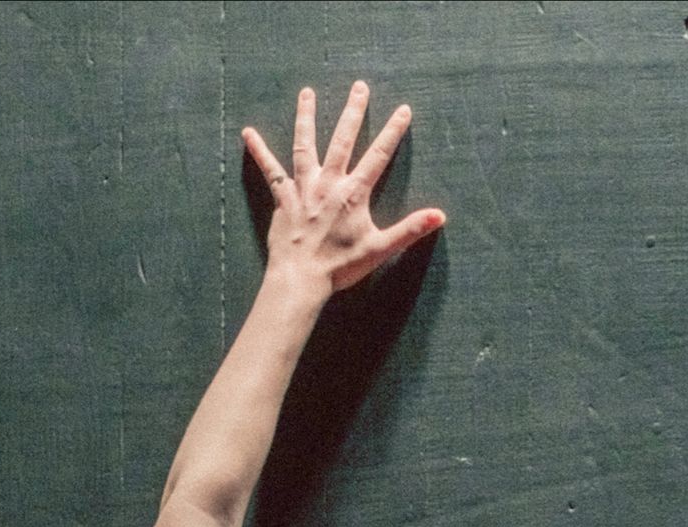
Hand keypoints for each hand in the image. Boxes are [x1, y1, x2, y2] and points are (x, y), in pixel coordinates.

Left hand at [243, 81, 444, 296]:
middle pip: (343, 139)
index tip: (403, 110)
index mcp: (353, 193)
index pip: (378, 155)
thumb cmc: (340, 267)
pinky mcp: (284, 198)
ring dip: (306, 117)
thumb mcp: (380, 248)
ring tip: (307, 94)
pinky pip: (270, 170)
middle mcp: (329, 182)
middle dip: (353, 112)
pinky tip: (248, 133)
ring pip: (305, 145)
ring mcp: (304, 187)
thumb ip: (410, 229)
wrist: (302, 279)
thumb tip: (440, 216)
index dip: (392, 132)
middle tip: (359, 87)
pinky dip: (259, 151)